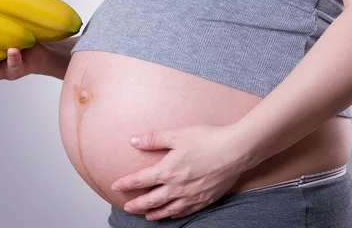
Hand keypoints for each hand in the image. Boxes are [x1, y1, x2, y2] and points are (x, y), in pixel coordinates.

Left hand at [110, 123, 251, 220]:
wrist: (236, 151)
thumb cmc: (206, 140)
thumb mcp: (176, 135)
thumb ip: (152, 139)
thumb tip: (132, 140)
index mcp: (167, 171)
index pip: (140, 181)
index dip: (125, 184)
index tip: (115, 187)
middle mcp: (177, 188)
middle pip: (151, 200)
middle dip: (136, 205)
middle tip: (127, 208)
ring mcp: (191, 196)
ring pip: (168, 210)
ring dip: (154, 213)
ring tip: (146, 216)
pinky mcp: (205, 199)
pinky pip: (186, 211)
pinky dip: (175, 214)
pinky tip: (172, 214)